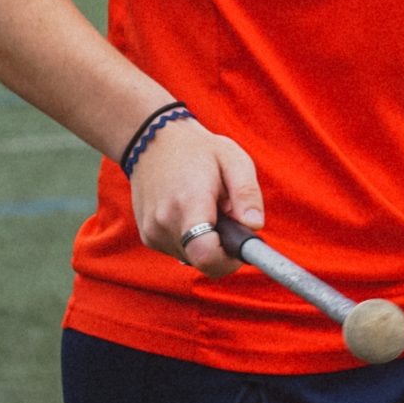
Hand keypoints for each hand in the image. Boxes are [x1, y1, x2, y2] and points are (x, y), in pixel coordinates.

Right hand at [128, 120, 264, 277]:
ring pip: (192, 258)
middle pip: (203, 260)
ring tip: (207, 209)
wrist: (153, 142)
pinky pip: (179, 251)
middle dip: (222, 247)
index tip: (241, 248)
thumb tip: (255, 226)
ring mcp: (152, 231)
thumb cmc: (199, 150)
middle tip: (227, 216)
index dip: (228, 260)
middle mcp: (165, 222)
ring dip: (207, 242)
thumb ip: (247, 193)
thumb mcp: (233, 160)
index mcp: (188, 203)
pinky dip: (192, 239)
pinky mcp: (148, 236)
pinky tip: (192, 213)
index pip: (205, 254)